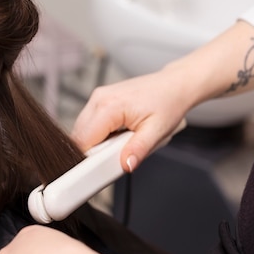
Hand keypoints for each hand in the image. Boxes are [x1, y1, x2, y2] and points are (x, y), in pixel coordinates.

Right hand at [71, 71, 190, 171]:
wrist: (174, 85)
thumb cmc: (168, 103)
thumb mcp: (157, 131)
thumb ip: (138, 150)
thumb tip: (125, 165)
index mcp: (109, 106)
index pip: (83, 140)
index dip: (88, 159)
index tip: (100, 168)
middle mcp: (99, 99)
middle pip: (79, 136)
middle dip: (94, 152)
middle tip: (117, 153)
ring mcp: (97, 98)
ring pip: (82, 131)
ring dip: (96, 143)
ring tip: (120, 141)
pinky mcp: (99, 100)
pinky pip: (89, 124)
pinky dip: (99, 135)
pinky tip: (117, 134)